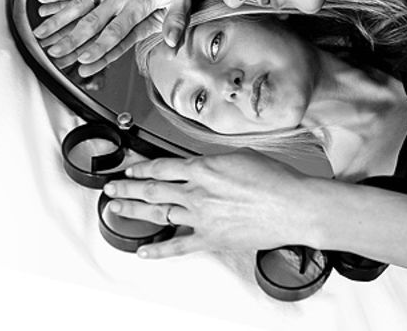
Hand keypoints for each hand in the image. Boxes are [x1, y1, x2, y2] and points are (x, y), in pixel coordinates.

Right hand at [33, 0, 190, 76]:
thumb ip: (176, 22)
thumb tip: (172, 43)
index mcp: (137, 4)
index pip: (115, 30)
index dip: (99, 46)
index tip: (84, 60)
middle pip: (90, 22)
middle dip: (70, 39)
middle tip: (53, 53)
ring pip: (77, 5)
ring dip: (57, 19)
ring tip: (39, 33)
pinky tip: (41, 1)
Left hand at [103, 151, 323, 257]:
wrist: (293, 206)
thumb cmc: (276, 181)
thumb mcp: (241, 156)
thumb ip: (216, 161)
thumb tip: (203, 164)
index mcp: (204, 168)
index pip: (162, 167)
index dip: (142, 168)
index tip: (132, 169)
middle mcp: (197, 192)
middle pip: (152, 189)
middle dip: (127, 188)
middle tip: (112, 188)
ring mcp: (201, 217)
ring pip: (158, 214)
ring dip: (134, 211)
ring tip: (117, 209)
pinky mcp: (210, 238)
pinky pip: (178, 245)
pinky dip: (158, 250)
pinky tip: (144, 250)